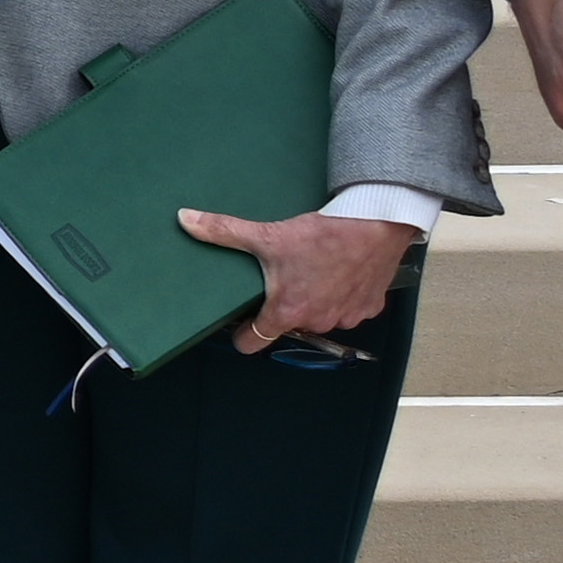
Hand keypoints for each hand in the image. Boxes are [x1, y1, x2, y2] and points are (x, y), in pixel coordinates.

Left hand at [177, 202, 420, 345]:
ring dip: (315, 301)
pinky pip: (348, 309)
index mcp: (287, 312)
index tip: (240, 325)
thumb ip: (224, 231)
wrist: (378, 225)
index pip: (253, 343)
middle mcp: (316, 322)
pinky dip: (342, 296)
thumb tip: (185, 219)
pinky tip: (340, 273)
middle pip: (289, 324)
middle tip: (283, 279)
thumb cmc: (322, 235)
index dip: (243, 335)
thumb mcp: (268, 234)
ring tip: (313, 272)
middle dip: (284, 306)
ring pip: (320, 317)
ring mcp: (346, 318)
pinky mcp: (369, 308)